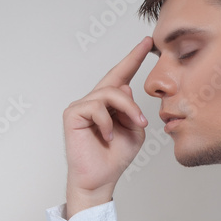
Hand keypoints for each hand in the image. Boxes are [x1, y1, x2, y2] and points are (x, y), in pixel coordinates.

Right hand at [63, 37, 153, 216]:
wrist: (100, 178)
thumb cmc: (115, 157)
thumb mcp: (135, 132)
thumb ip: (133, 110)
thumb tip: (125, 88)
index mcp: (110, 104)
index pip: (122, 76)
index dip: (133, 58)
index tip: (148, 42)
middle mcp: (94, 101)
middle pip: (117, 81)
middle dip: (132, 84)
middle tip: (141, 118)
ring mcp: (82, 106)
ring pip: (110, 93)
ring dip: (126, 110)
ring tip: (133, 127)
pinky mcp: (73, 114)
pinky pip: (96, 107)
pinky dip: (107, 122)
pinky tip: (107, 136)